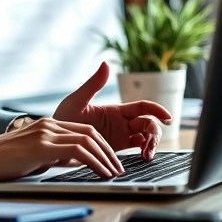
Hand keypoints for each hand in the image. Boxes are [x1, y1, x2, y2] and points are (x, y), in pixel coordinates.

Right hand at [0, 117, 124, 181]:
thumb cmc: (0, 161)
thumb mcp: (32, 155)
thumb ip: (52, 155)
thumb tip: (72, 162)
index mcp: (45, 124)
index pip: (82, 130)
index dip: (101, 145)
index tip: (110, 160)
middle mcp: (48, 124)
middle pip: (90, 132)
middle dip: (108, 150)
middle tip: (118, 167)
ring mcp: (45, 133)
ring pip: (88, 140)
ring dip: (105, 157)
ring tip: (114, 172)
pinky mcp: (42, 146)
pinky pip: (78, 151)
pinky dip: (94, 162)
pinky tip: (101, 172)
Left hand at [53, 61, 172, 160]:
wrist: (54, 142)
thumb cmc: (63, 118)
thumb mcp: (77, 100)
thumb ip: (93, 84)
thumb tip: (105, 63)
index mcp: (115, 109)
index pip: (143, 107)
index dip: (157, 110)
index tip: (167, 118)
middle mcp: (121, 123)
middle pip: (148, 123)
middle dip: (155, 132)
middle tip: (149, 144)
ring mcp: (119, 136)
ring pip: (145, 138)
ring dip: (151, 144)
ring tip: (146, 154)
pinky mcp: (115, 150)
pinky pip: (136, 150)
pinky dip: (144, 153)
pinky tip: (142, 158)